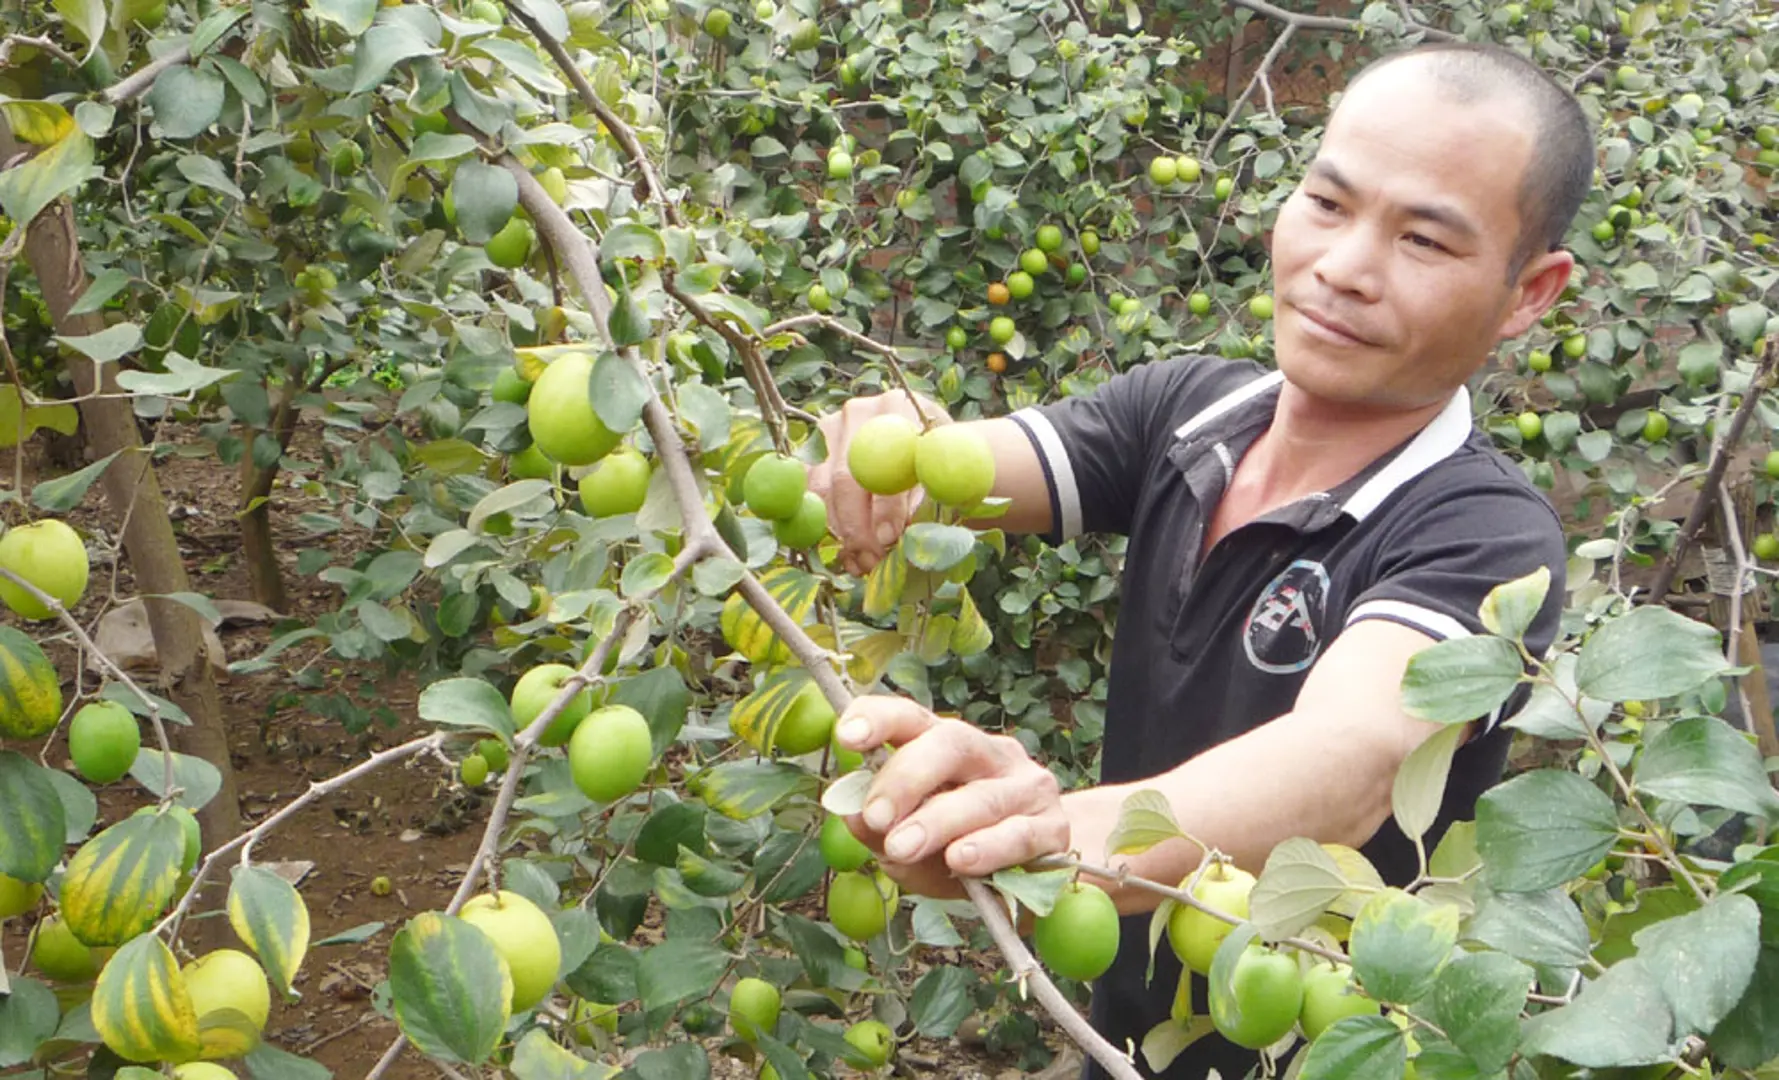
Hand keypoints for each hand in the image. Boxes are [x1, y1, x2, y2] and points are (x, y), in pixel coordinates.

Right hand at [808, 391, 948, 575]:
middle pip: (846, 477)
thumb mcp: (944, 470)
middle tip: (872, 561)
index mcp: (898, 408)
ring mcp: (829, 430)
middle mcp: (858, 413)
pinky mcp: (812, 452)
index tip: (890, 539)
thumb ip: (931, 495)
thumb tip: (913, 536)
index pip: (886, 460)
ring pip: (823, 490)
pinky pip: (809, 495)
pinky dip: (826, 526)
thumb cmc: (937, 457)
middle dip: (857, 528)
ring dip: (841, 533)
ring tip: (863, 563)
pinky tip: (847, 551)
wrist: (921, 440)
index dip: (886, 505)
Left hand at [835, 695, 1068, 900]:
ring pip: (982, 795)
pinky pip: (1020, 834)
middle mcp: (989, 754)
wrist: (1039, 876)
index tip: (846, 737)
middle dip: (905, 778)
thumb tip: (851, 817)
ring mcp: (1027, 787)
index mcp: (945, 747)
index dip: (878, 719)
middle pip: (949, 742)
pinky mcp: (1054, 828)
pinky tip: (962, 861)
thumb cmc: (962, 849)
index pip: (911, 717)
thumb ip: (881, 831)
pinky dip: (988, 848)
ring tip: (901, 848)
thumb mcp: (912, 843)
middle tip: (875, 817)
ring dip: (937, 822)